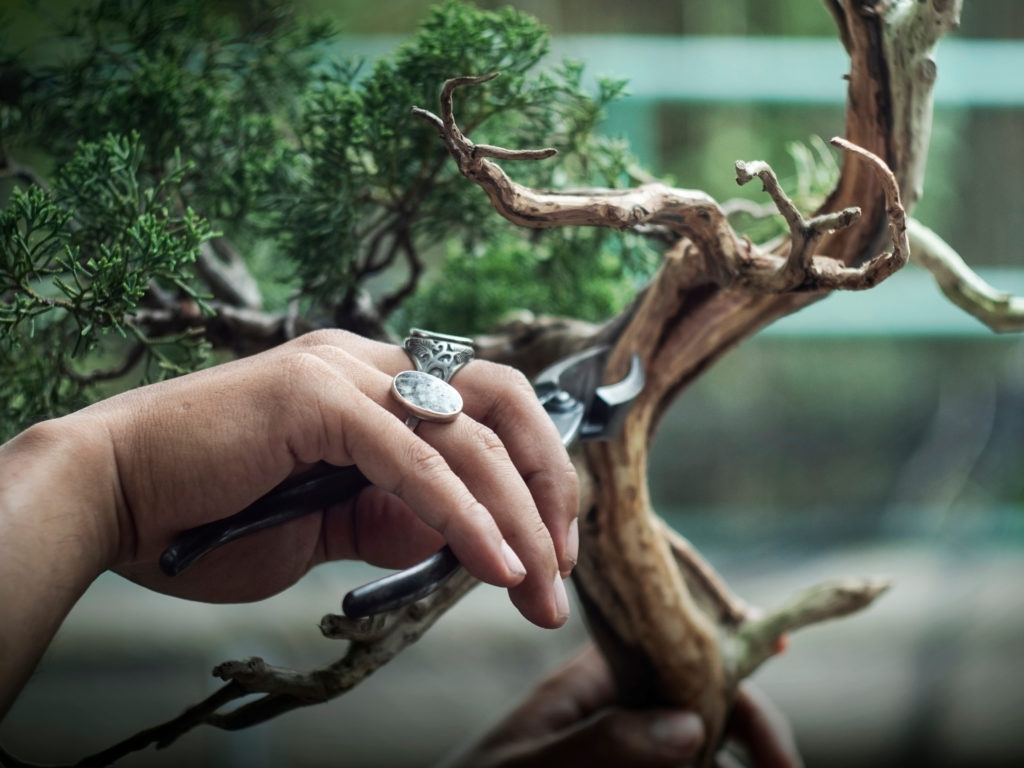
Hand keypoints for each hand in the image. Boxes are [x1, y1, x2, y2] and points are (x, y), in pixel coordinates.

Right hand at [52, 330, 578, 625]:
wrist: (113, 498)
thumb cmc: (212, 511)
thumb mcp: (328, 525)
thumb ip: (394, 519)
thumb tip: (465, 536)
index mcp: (373, 384)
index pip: (485, 410)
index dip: (533, 474)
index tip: (548, 551)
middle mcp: (368, 363)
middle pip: (503, 404)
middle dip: (548, 486)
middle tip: (564, 566)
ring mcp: (343, 371)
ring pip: (470, 435)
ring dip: (519, 515)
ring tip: (540, 585)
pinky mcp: (316, 397)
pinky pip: (413, 458)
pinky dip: (462, 515)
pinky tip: (495, 564)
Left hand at [440, 645, 802, 767]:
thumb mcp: (526, 767)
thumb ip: (599, 743)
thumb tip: (691, 723)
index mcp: (592, 681)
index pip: (670, 649)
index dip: (727, 650)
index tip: (781, 647)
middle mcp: (616, 711)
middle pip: (704, 702)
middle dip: (752, 728)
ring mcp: (625, 747)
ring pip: (697, 744)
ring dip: (734, 755)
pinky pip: (676, 767)